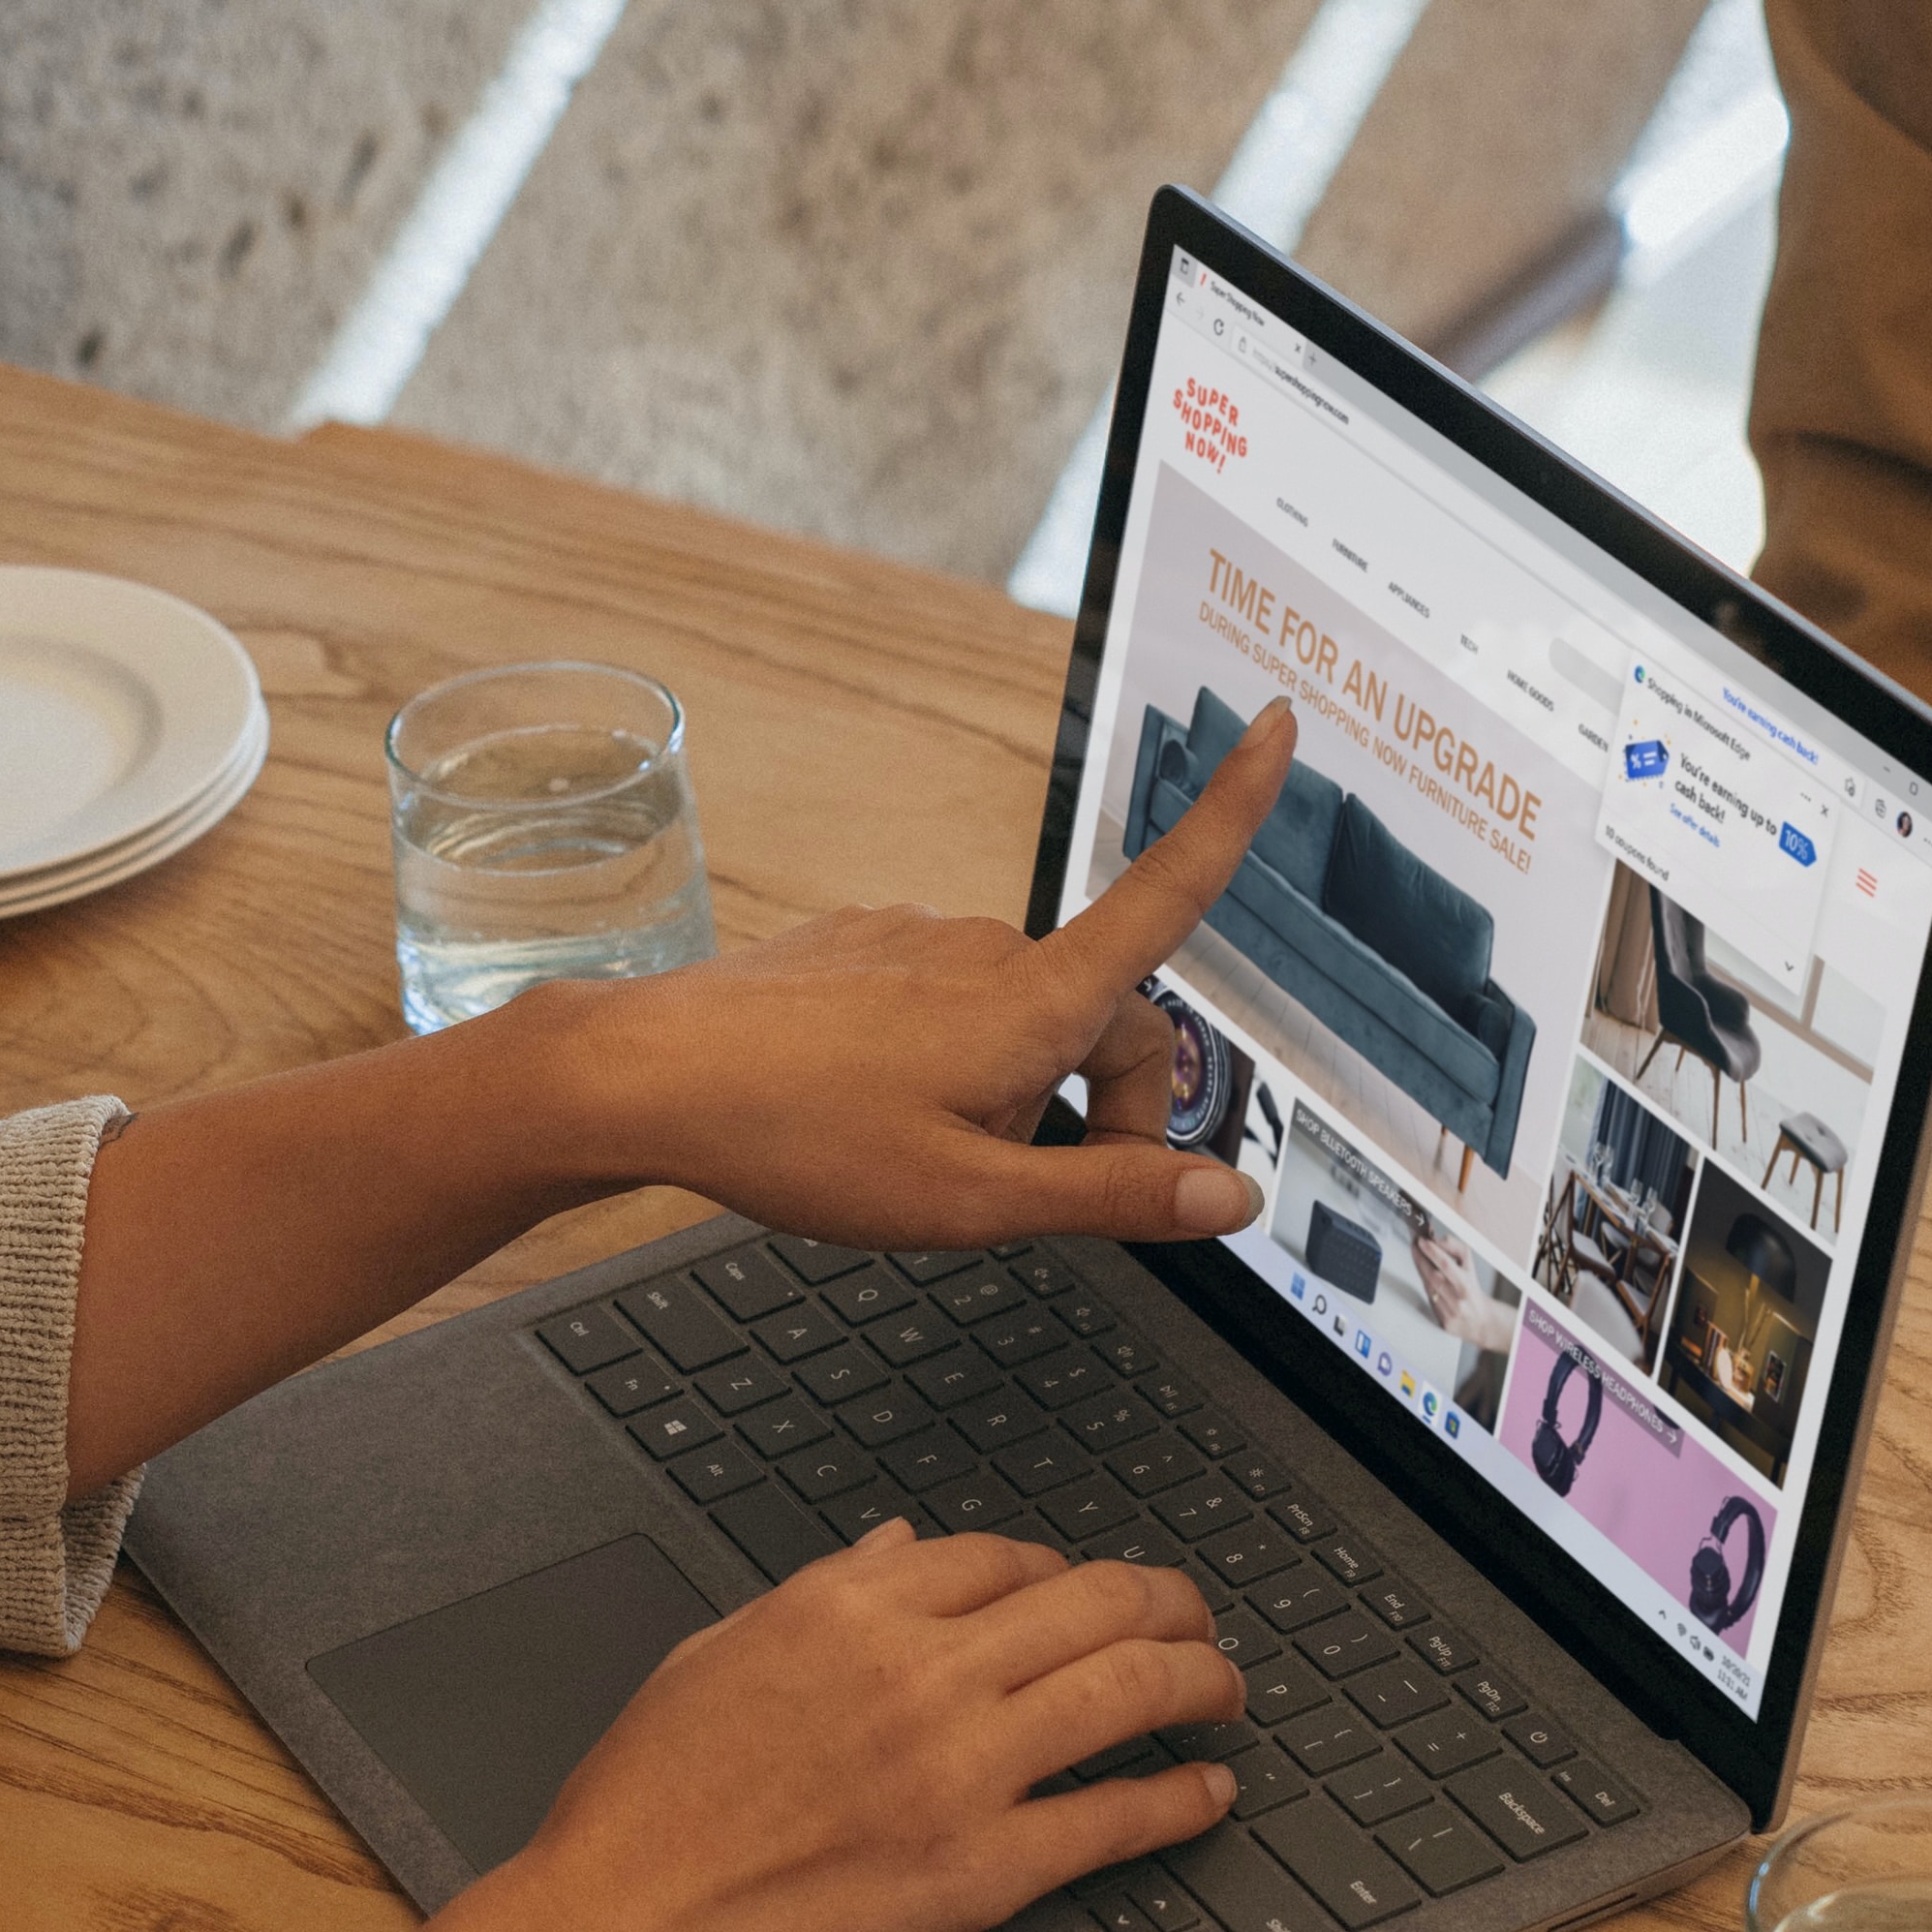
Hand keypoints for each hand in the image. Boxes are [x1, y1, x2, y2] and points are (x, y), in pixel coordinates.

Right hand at [459, 1524, 1246, 1931]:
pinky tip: (1208, 1793)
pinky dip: (1179, 1800)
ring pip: (1128, 1691)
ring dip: (1202, 1680)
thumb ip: (821, 1595)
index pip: (1005, 1559)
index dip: (1067, 1573)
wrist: (613, 1928)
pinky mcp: (979, 1872)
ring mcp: (956, 1772)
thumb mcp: (717, 1656)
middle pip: (1095, 1604)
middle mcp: (916, 1673)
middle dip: (1170, 1605)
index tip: (1090, 1596)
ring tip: (1226, 1689)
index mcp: (847, 1609)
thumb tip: (901, 1551)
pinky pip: (1113, 1820)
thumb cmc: (643, 1803)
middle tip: (1198, 1623)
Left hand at [519, 698, 1301, 1249]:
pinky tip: (873, 1109)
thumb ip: (1112, 1197)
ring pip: (1023, 1020)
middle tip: (1023, 1192)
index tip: (1280, 729)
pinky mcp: (870, 946)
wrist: (651, 1077)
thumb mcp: (972, 1202)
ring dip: (1015, 1091)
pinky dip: (949, 1061)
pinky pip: (950, 1003)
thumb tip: (1230, 1197)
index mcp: (1035, 1002)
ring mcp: (924, 939)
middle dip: (1104, 1108)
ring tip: (920, 1154)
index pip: (1166, 894)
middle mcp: (989, 948)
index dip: (1233, 813)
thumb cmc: (801, 1138)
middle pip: (1109, 1020)